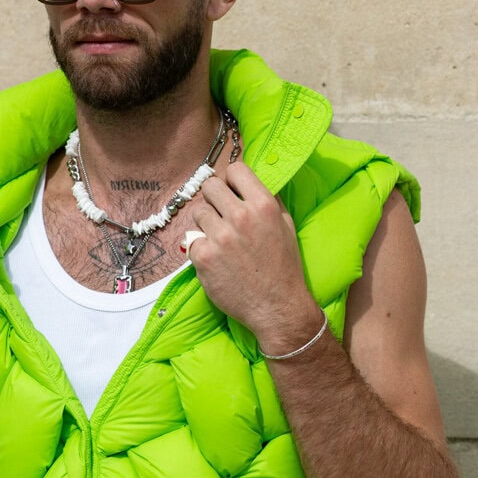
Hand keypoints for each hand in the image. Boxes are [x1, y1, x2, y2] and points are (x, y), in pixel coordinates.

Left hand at [176, 159, 320, 354]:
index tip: (231, 191)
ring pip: (198, 213)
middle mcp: (240, 216)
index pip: (235, 169)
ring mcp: (220, 237)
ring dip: (206, 224)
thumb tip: (248, 183)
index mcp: (263, 205)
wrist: (277, 308)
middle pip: (210, 186)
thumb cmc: (283, 268)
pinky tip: (215, 260)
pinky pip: (191, 240)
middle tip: (220, 215)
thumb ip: (267, 200)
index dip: (231, 180)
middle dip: (214, 199)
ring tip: (220, 241)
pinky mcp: (203, 257)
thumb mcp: (286, 226)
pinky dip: (200, 248)